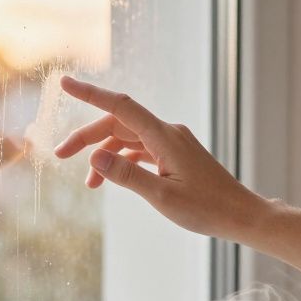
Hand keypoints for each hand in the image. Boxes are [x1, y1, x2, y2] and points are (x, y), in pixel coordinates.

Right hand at [53, 76, 269, 240]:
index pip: (120, 107)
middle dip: (88, 137)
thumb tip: (94, 157)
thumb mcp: (162, 196)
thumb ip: (127, 176)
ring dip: (104, 154)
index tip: (64, 84)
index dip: (90, 94)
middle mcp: (168, 133)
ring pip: (128, 138)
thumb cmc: (207, 208)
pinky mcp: (175, 156)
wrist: (241, 215)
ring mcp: (172, 144)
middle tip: (60, 155)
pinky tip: (111, 178)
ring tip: (88, 184)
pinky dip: (122, 161)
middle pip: (118, 123)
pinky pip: (141, 150)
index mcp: (164, 136)